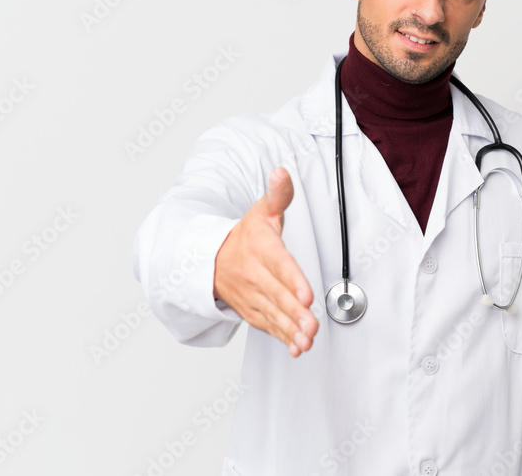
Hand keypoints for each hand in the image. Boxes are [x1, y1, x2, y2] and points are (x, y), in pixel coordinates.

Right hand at [213, 166, 317, 356]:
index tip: (305, 293)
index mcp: (260, 248)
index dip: (292, 279)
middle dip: (295, 312)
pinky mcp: (252, 311)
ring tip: (306, 340)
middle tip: (312, 325)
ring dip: (290, 329)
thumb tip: (282, 173)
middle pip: (277, 295)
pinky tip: (295, 348)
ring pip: (272, 314)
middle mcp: (255, 274)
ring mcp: (252, 295)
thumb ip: (278, 195)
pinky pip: (267, 326)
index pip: (278, 264)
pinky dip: (281, 338)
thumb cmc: (244, 237)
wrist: (209, 260)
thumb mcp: (260, 211)